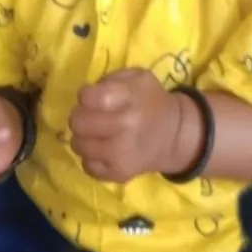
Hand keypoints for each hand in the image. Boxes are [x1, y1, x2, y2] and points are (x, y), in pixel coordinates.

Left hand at [69, 68, 183, 181]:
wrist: (173, 135)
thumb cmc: (150, 100)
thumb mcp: (137, 77)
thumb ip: (110, 79)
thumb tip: (86, 95)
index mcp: (131, 98)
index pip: (89, 98)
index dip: (85, 95)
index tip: (92, 96)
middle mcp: (126, 127)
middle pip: (78, 123)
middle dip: (79, 116)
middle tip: (90, 115)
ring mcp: (121, 154)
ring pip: (77, 145)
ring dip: (83, 137)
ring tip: (96, 132)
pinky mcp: (119, 174)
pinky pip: (87, 166)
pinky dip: (91, 157)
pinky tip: (103, 149)